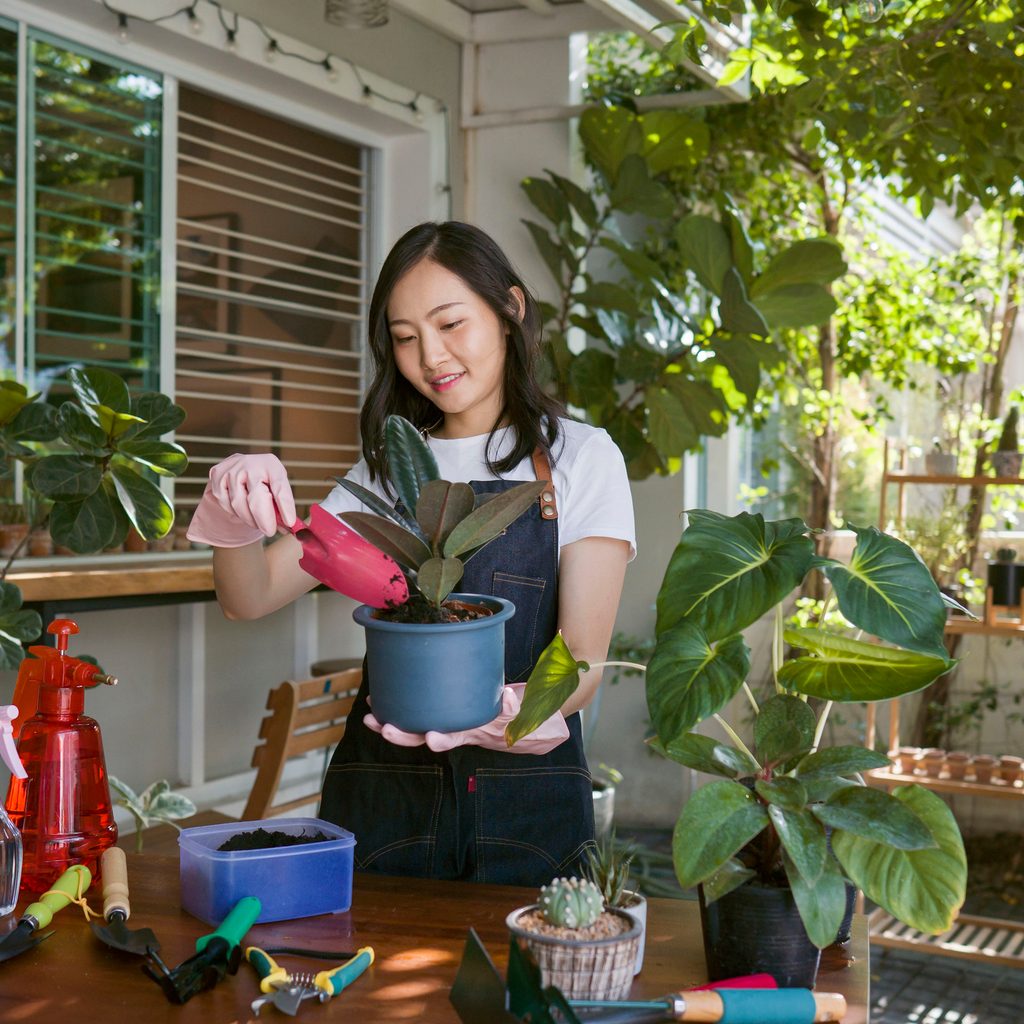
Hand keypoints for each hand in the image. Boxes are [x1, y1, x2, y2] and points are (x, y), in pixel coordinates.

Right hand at [186, 453, 296, 547]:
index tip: (289, 523)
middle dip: (264, 520)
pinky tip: (243, 510)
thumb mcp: (277, 487)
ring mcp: (232, 469)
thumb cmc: (265, 480)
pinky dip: (235, 512)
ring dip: (249, 519)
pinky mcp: (217, 475)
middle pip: (256, 498)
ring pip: (239, 504)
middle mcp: (250, 463)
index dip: (285, 507)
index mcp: (271, 465)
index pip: (279, 487)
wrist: (243, 467)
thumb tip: (289, 528)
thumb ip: (283, 506)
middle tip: (270, 532)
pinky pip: (225, 503)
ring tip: (257, 521)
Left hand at [362, 684, 568, 754]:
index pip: (464, 737)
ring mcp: (456, 722)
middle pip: (431, 737)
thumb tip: (510, 701)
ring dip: (394, 724)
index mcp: (486, 730)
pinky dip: (403, 708)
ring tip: (370, 715)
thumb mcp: (538, 710)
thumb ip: (526, 705)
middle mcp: (466, 730)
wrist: (540, 722)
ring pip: (420, 728)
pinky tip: (383, 699)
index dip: (447, 738)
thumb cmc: (539, 715)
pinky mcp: (452, 710)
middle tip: (383, 726)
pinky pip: (423, 714)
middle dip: (405, 734)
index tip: (434, 738)